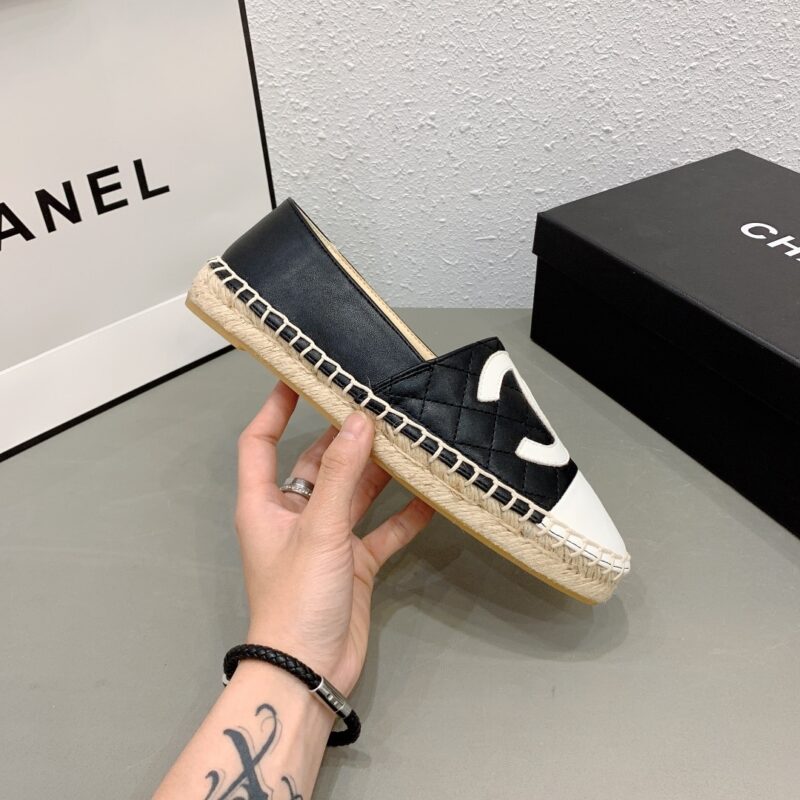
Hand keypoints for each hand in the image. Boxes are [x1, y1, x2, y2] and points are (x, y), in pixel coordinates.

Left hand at [235, 382, 433, 693]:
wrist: (309, 671)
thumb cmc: (296, 600)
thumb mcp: (318, 529)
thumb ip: (340, 473)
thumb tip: (358, 419)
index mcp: (264, 504)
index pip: (261, 443)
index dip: (275, 408)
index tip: (299, 377)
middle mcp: (294, 517)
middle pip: (317, 464)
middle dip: (345, 438)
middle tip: (376, 405)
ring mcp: (326, 541)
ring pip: (354, 494)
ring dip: (378, 473)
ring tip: (407, 441)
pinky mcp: (354, 564)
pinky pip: (381, 530)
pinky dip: (402, 515)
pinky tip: (429, 497)